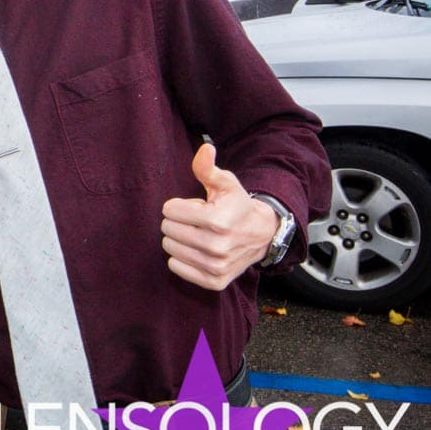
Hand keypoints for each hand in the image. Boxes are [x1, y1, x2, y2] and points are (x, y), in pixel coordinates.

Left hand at [160, 143, 278, 290]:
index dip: (179, 205)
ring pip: (169, 248)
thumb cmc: (238, 206)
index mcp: (216, 220)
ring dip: (179, 239)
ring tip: (198, 234)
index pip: (169, 210)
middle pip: (167, 229)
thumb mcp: (226, 183)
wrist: (263, 234)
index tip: (196, 207)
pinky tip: (196, 250)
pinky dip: (181, 258)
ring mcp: (215, 266)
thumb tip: (205, 148)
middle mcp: (216, 246)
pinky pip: (176, 267)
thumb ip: (208, 168)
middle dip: (178, 222)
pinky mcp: (214, 281)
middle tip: (196, 221)